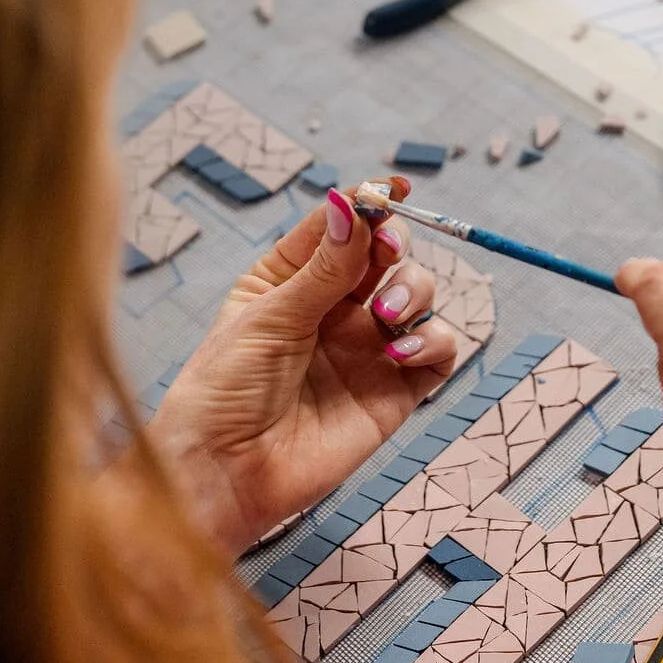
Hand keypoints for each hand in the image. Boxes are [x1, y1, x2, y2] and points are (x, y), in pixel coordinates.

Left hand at [147, 178, 456, 555]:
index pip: (341, 229)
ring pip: (418, 294)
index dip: (368, 205)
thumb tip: (349, 204)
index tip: (391, 189)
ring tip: (387, 315)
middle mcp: (336, 308)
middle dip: (395, 245)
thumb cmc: (226, 390)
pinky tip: (399, 350)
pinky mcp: (394, 389)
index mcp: (292, 280)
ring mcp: (368, 347)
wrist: (227, 474)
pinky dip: (432, 340)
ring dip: (414, 291)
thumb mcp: (270, 318)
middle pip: (387, 254)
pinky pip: (437, 350)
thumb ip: (323, 268)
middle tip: (386, 253)